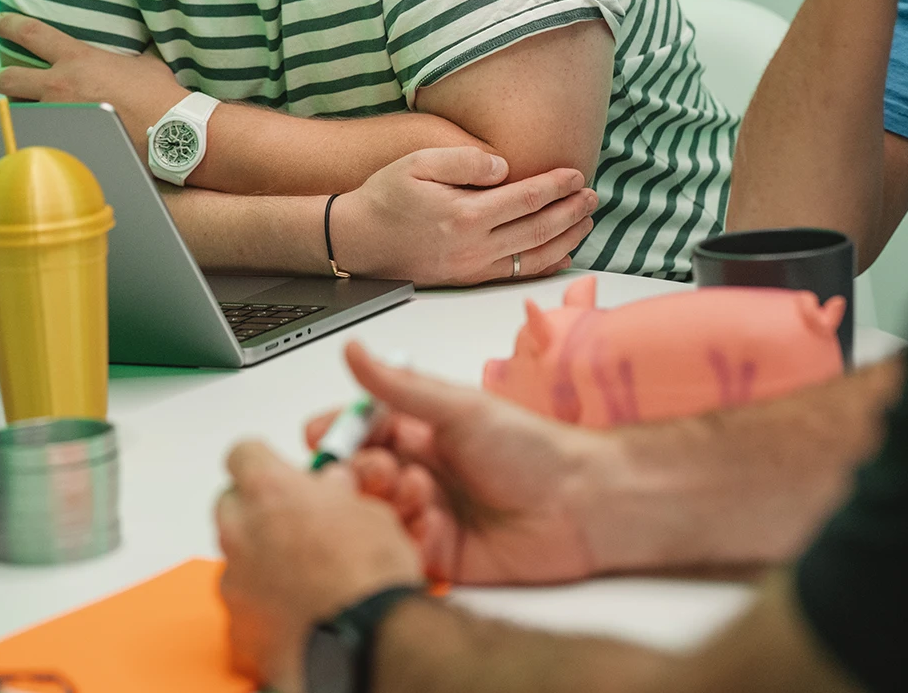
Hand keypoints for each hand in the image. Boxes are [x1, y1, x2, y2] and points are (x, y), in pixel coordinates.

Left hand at [0, 11, 183, 147]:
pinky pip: (39, 135)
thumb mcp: (144, 63)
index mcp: (77, 59)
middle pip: (8, 78)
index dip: (8, 25)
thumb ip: (130, 56)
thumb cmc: (158, 95)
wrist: (168, 132)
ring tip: (21, 111)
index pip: (31, 34)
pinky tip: (39, 138)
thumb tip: (138, 51)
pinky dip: (37, 134)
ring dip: (17, 110)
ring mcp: (58, 116)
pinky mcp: (64, 140)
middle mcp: (59, 86)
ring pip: (19, 111)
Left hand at [215, 440, 424, 692]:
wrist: (369, 643)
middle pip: (232, 506)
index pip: (244, 455)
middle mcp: (240, 532)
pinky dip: (264, 606)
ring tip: (304, 577)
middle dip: (258, 511)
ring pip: (236, 558)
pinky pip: (243, 606)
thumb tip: (331, 489)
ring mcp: (235, 583)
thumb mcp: (370, 513)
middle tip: (295, 524)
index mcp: (269, 491)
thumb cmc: (371, 578)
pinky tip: (298, 612)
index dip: (265, 464)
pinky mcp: (238, 629)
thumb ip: (336, 494)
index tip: (282, 475)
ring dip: (261, 560)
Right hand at [302, 340, 613, 584]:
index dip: (339, 437)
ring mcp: (428, 515)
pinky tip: (434, 528)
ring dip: (388, 506)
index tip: (325, 439)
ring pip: (376, 517)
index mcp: (418, 432)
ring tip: (420, 497)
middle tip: (382, 473)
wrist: (582, 503)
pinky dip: (409, 540)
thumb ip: (401, 387)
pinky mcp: (441, 557)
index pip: (359, 432)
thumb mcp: (460, 408)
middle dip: (360, 475)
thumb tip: (353, 350)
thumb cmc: (532, 448)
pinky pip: (403, 553)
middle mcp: (418, 473)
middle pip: (359, 478)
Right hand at [332, 147, 596, 286]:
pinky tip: (561, 255)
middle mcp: (474, 245)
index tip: (576, 175)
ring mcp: (472, 267)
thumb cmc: (384, 197)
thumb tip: (503, 166)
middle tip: (592, 197)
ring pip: (534, 256)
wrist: (356, 239)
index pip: (526, 198)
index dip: (556, 186)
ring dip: (566, 239)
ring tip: (585, 222)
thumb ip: (463, 160)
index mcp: (465, 214)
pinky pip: (516, 274)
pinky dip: (544, 265)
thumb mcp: (416, 162)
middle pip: (539, 229)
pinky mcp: (466, 279)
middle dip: (571, 212)